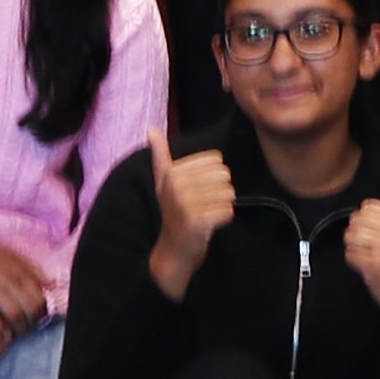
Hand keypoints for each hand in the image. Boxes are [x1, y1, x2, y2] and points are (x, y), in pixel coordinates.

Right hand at [0, 225, 49, 333]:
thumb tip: (52, 283)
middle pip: (29, 308)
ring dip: (19, 328)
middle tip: (30, 328)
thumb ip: (33, 270)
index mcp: (20, 269)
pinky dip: (0, 328)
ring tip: (19, 332)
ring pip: (14, 314)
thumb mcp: (13, 257)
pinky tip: (4, 334)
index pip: (39, 296)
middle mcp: (8, 278)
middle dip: (33, 323)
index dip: (42, 311)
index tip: (39, 318)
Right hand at [145, 131, 234, 296]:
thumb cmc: (173, 211)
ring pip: (229, 193)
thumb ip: (161, 155)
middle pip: (225, 176)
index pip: (217, 160)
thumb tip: (151, 129)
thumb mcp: (164, 181)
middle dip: (220, 191)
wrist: (173, 249)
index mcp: (172, 172)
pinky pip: (229, 211)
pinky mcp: (198, 221)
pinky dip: (224, 219)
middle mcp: (177, 185)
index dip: (213, 176)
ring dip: (222, 205)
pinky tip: (209, 225)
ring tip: (206, 213)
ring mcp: (187, 204)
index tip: (197, 189)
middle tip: (203, 204)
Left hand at [342, 182, 379, 319]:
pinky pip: (350, 254)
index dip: (368, 220)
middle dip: (358, 233)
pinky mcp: (373, 265)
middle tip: (370, 245)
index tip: (378, 233)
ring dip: (354, 246)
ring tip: (366, 253)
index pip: (368, 207)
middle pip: (357, 220)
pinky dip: (353, 260)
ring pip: (350, 236)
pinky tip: (365, 265)